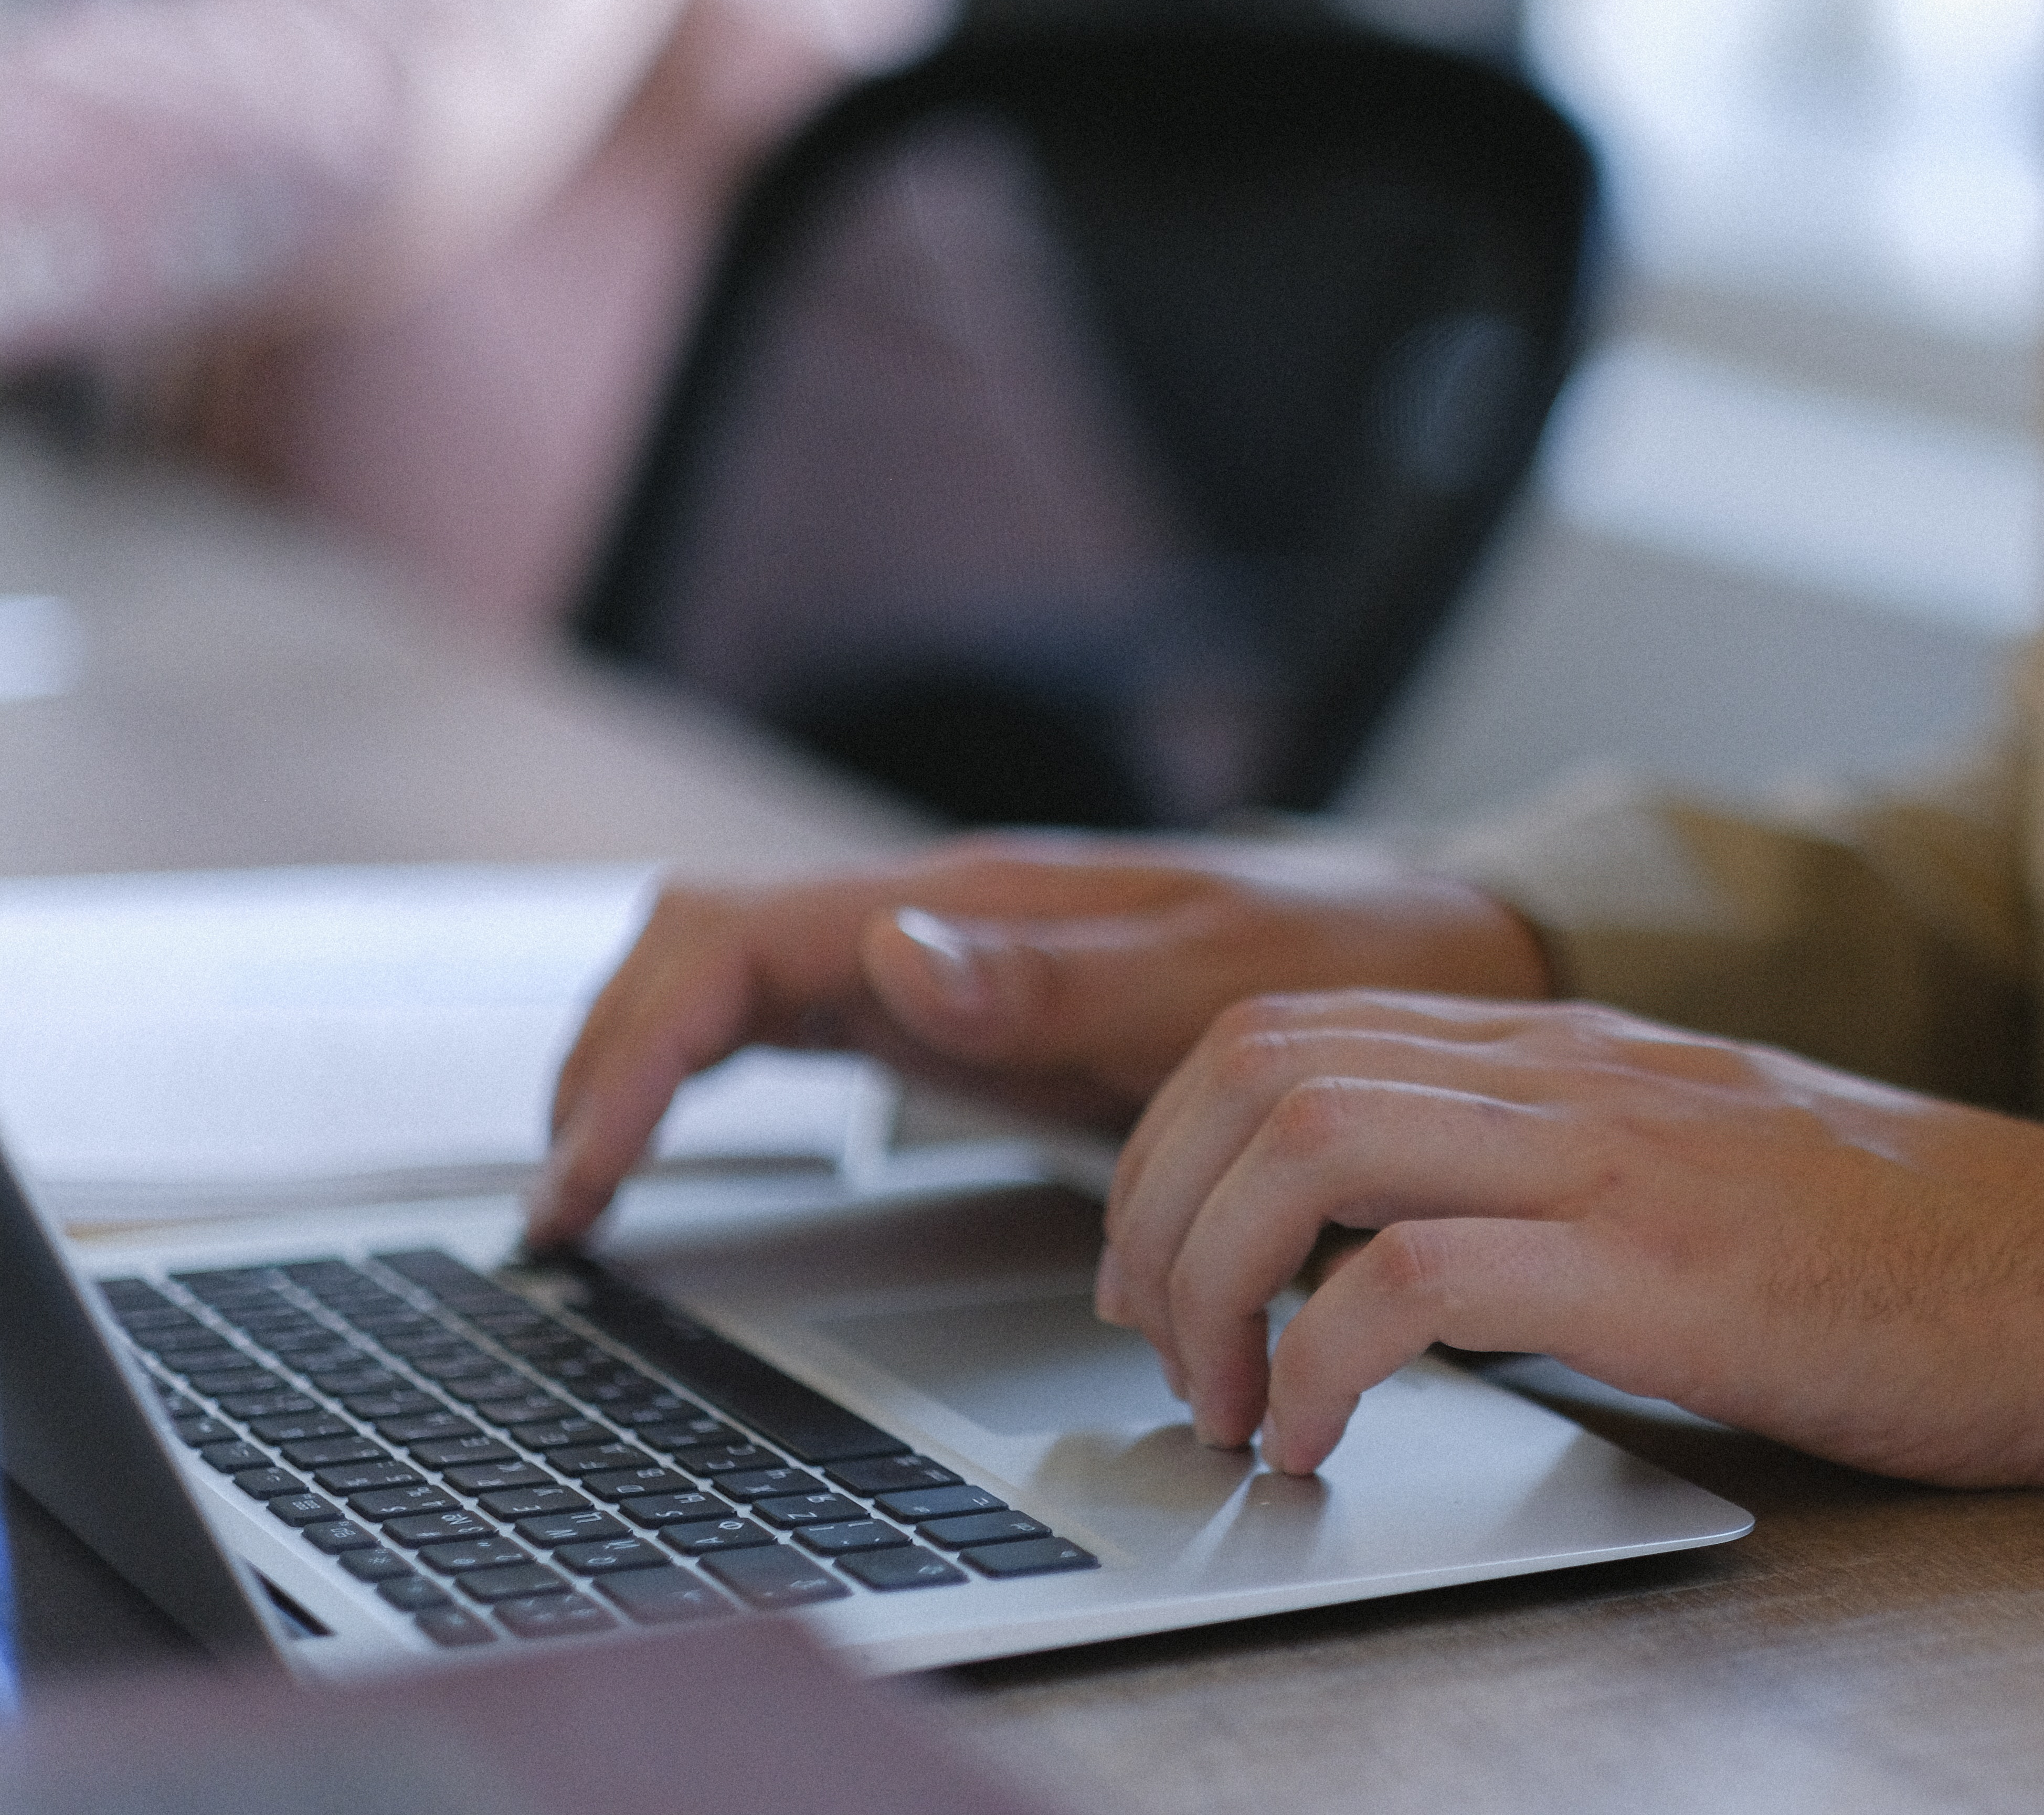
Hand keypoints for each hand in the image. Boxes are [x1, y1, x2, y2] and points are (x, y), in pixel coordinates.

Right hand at [526, 836, 1549, 1247]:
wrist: (1421, 952)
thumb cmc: (1332, 961)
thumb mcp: (1210, 984)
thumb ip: (1051, 980)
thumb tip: (892, 954)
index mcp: (974, 901)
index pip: (736, 943)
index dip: (635, 1050)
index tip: (589, 1168)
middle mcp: (936, 916)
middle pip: (701, 950)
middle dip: (604, 1058)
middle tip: (562, 1203)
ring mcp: (940, 957)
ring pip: (732, 978)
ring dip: (640, 1065)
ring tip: (583, 1186)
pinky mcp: (957, 1004)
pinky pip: (795, 1018)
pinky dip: (711, 1073)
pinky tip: (682, 1141)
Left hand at [1096, 991, 2043, 1486]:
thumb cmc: (1911, 1253)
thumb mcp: (1693, 1170)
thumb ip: (1550, 1174)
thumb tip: (1387, 1254)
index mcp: (1570, 1045)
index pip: (1290, 1025)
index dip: (1171, 1145)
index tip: (1159, 1267)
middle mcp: (1572, 1069)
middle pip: (1260, 1063)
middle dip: (1153, 1208)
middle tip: (1158, 1341)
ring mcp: (1617, 1155)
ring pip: (1309, 1143)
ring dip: (1213, 1282)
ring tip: (1223, 1400)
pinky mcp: (1666, 1268)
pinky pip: (1413, 1284)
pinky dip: (1322, 1368)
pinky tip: (1324, 1442)